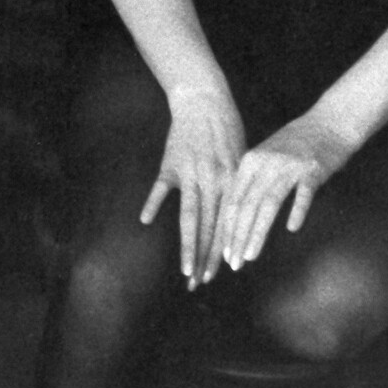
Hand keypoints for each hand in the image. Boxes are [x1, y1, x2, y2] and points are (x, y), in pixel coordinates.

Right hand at [140, 83, 245, 289]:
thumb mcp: (240, 160)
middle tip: (199, 285)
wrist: (205, 102)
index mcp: (232, 182)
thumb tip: (237, 221)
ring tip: (184, 271)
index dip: (220, 252)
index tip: (216, 275)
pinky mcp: (171, 163)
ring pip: (190, 217)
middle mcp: (214, 181)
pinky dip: (154, 203)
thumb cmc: (226, 132)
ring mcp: (191, 173)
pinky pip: (162, 187)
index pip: (227, 225)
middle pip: (210, 228)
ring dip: (188, 246)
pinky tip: (146, 221)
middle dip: (205, 259)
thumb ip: (235, 189)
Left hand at [217, 111, 353, 270]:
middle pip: (247, 205)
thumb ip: (252, 180)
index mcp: (251, 161)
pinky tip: (292, 228)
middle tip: (234, 264)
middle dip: (238, 237)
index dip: (227, 228)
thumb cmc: (299, 143)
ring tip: (250, 256)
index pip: (233, 200)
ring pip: (268, 203)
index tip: (224, 252)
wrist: (331, 122)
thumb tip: (237, 213)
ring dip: (257, 232)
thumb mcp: (268, 155)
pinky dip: (297, 211)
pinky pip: (303, 194)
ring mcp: (290, 166)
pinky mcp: (313, 169)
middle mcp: (267, 163)